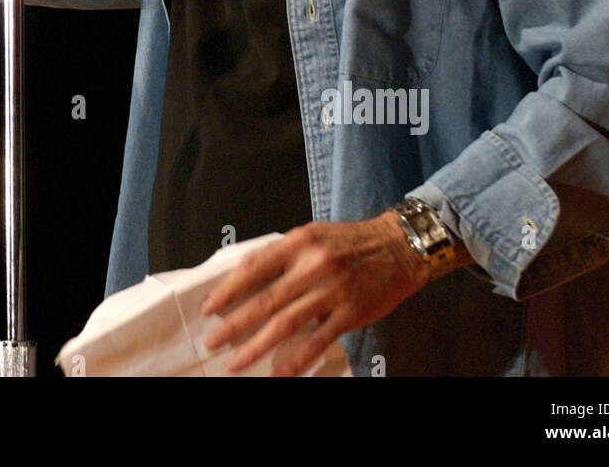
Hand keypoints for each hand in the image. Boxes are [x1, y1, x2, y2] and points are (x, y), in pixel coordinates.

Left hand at [199, 213, 429, 375]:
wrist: (398, 247)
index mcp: (298, 242)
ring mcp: (332, 291)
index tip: (209, 308)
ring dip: (256, 346)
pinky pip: (316, 342)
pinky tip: (277, 373)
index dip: (227, 290)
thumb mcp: (311, 235)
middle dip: (234, 324)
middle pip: (265, 301)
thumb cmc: (349, 242)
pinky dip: (294, 361)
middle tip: (212, 340)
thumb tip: (245, 280)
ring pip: (286, 325)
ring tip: (235, 362)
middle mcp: (312, 266)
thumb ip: (282, 255)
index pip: (253, 267)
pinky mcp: (349, 313)